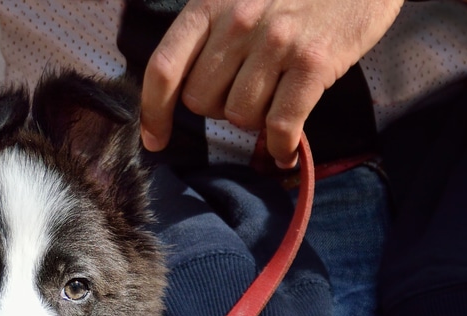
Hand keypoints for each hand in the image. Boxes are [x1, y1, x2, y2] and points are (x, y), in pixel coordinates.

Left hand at [140, 0, 403, 167]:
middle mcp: (238, 21)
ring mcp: (276, 42)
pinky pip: (282, 125)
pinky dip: (282, 146)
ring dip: (254, 120)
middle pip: (200, 101)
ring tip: (273, 99)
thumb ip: (211, 30)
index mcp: (210, 2)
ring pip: (240, 116)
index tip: (155, 139)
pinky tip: (286, 150)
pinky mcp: (313, 61)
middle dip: (217, 108)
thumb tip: (187, 89)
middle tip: (244, 92)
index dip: (153, 112)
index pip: (163, 69)